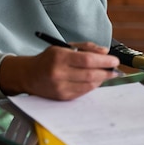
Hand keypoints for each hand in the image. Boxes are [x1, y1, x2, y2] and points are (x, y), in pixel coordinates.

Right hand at [0, 42, 120, 99]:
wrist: (29, 75)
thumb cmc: (48, 59)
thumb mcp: (64, 47)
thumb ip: (86, 47)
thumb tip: (105, 52)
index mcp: (60, 57)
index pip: (87, 60)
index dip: (104, 61)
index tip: (114, 60)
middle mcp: (59, 73)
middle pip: (90, 74)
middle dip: (106, 72)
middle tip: (115, 69)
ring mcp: (60, 87)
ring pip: (89, 85)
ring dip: (102, 80)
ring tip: (106, 74)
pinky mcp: (62, 97)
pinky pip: (83, 92)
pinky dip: (92, 86)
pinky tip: (95, 80)